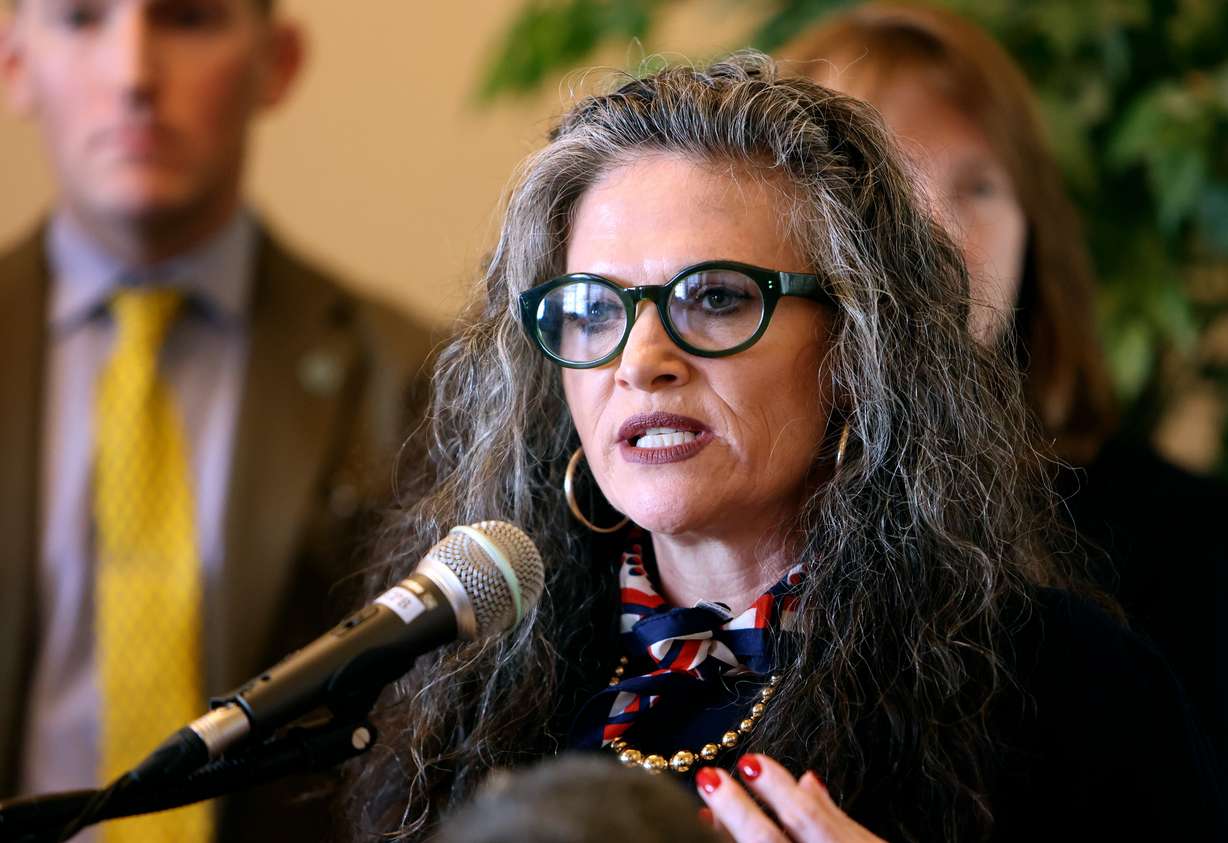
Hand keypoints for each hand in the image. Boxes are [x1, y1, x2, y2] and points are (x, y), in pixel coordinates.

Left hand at [695, 754, 885, 842]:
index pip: (807, 818)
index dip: (777, 788)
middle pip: (766, 842)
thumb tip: (807, 780)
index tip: (751, 761)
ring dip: (725, 836)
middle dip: (735, 809)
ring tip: (705, 812)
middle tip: (710, 777)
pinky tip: (710, 837)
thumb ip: (835, 820)